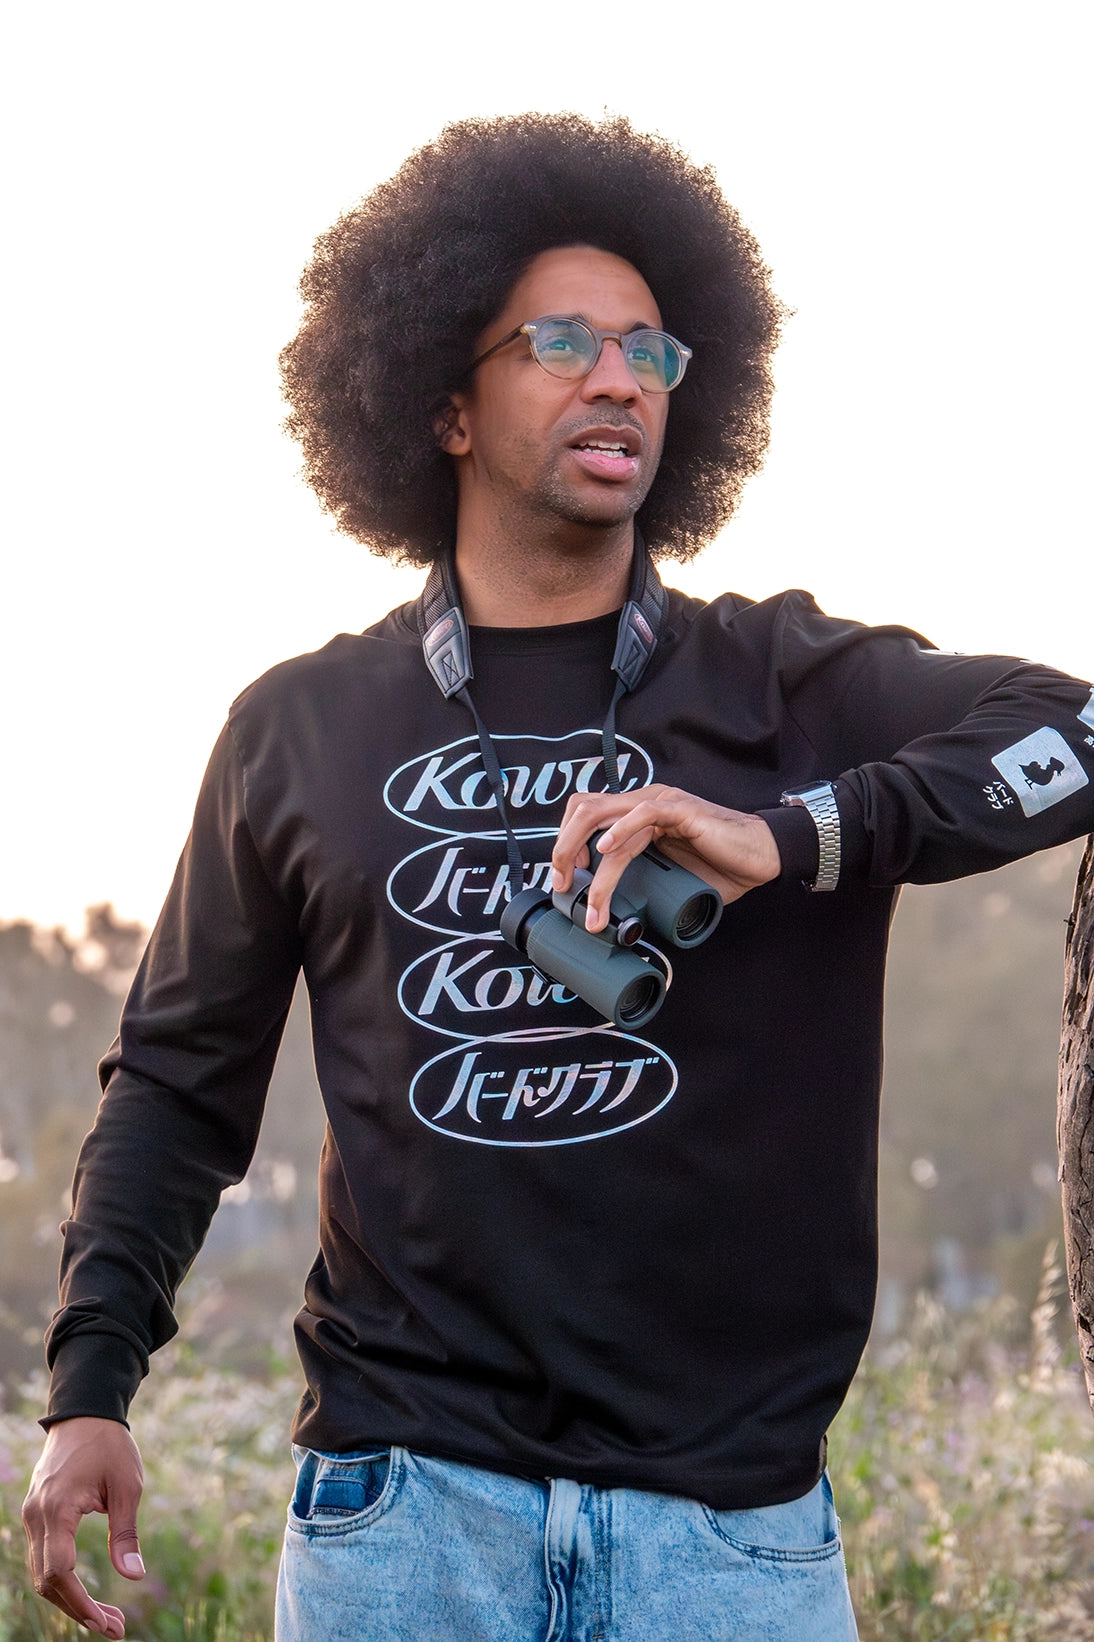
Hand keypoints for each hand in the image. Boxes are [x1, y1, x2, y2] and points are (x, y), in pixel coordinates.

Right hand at [23, 1417, 144, 1637]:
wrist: (84, 1413)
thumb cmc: (109, 1445)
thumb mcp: (127, 1485)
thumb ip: (127, 1532)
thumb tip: (134, 1577)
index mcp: (58, 1508)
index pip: (60, 1571)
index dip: (80, 1602)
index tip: (106, 1623)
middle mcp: (36, 1516)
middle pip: (47, 1581)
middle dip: (79, 1610)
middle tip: (114, 1629)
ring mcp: (32, 1516)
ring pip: (43, 1574)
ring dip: (71, 1599)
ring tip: (107, 1618)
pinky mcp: (37, 1515)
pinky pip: (44, 1558)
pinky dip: (63, 1581)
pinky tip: (87, 1594)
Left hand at [551, 784, 780, 933]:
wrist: (760, 859)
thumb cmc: (719, 868)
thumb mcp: (666, 878)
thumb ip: (639, 884)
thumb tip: (613, 916)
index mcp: (636, 815)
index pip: (584, 815)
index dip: (565, 843)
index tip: (564, 880)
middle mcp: (643, 803)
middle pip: (583, 810)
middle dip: (562, 848)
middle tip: (561, 885)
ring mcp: (661, 804)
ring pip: (604, 816)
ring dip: (584, 854)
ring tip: (583, 890)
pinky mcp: (681, 811)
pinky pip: (643, 814)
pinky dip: (619, 831)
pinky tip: (605, 851)